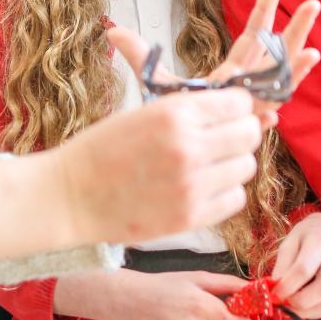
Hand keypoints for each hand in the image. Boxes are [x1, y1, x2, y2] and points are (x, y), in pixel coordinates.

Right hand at [55, 88, 260, 243]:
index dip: (235, 106)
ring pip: (246, 167)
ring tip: (207, 165)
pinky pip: (235, 198)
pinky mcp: (190, 217)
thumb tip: (238, 106)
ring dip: (232, 164)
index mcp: (174, 114)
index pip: (238, 102)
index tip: (226, 113)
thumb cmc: (103, 149)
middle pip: (249, 134)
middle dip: (240, 133)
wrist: (70, 196)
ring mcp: (191, 185)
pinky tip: (202, 187)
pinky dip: (225, 192)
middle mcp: (187, 148)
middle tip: (221, 139)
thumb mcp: (144, 112)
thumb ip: (189, 109)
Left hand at [110, 0, 320, 129]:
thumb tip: (112, 31)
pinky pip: (278, 93)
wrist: (176, 151)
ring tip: (315, 30)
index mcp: (230, 71)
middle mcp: (247, 83)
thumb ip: (139, 56)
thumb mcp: (157, 81)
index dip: (263, 9)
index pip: (251, 34)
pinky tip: (309, 59)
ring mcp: (254, 100)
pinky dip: (292, 75)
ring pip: (282, 70)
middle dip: (294, 26)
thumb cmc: (172, 118)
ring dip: (299, 48)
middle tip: (314, 3)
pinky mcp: (255, 115)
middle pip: (274, 49)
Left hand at [270, 212, 320, 318]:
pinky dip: (313, 312)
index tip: (273, 294)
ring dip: (306, 312)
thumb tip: (276, 290)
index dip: (287, 286)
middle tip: (282, 303)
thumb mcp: (288, 243)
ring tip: (289, 307)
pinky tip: (300, 308)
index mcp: (320, 241)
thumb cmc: (304, 236)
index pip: (304, 269)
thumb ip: (282, 265)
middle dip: (299, 302)